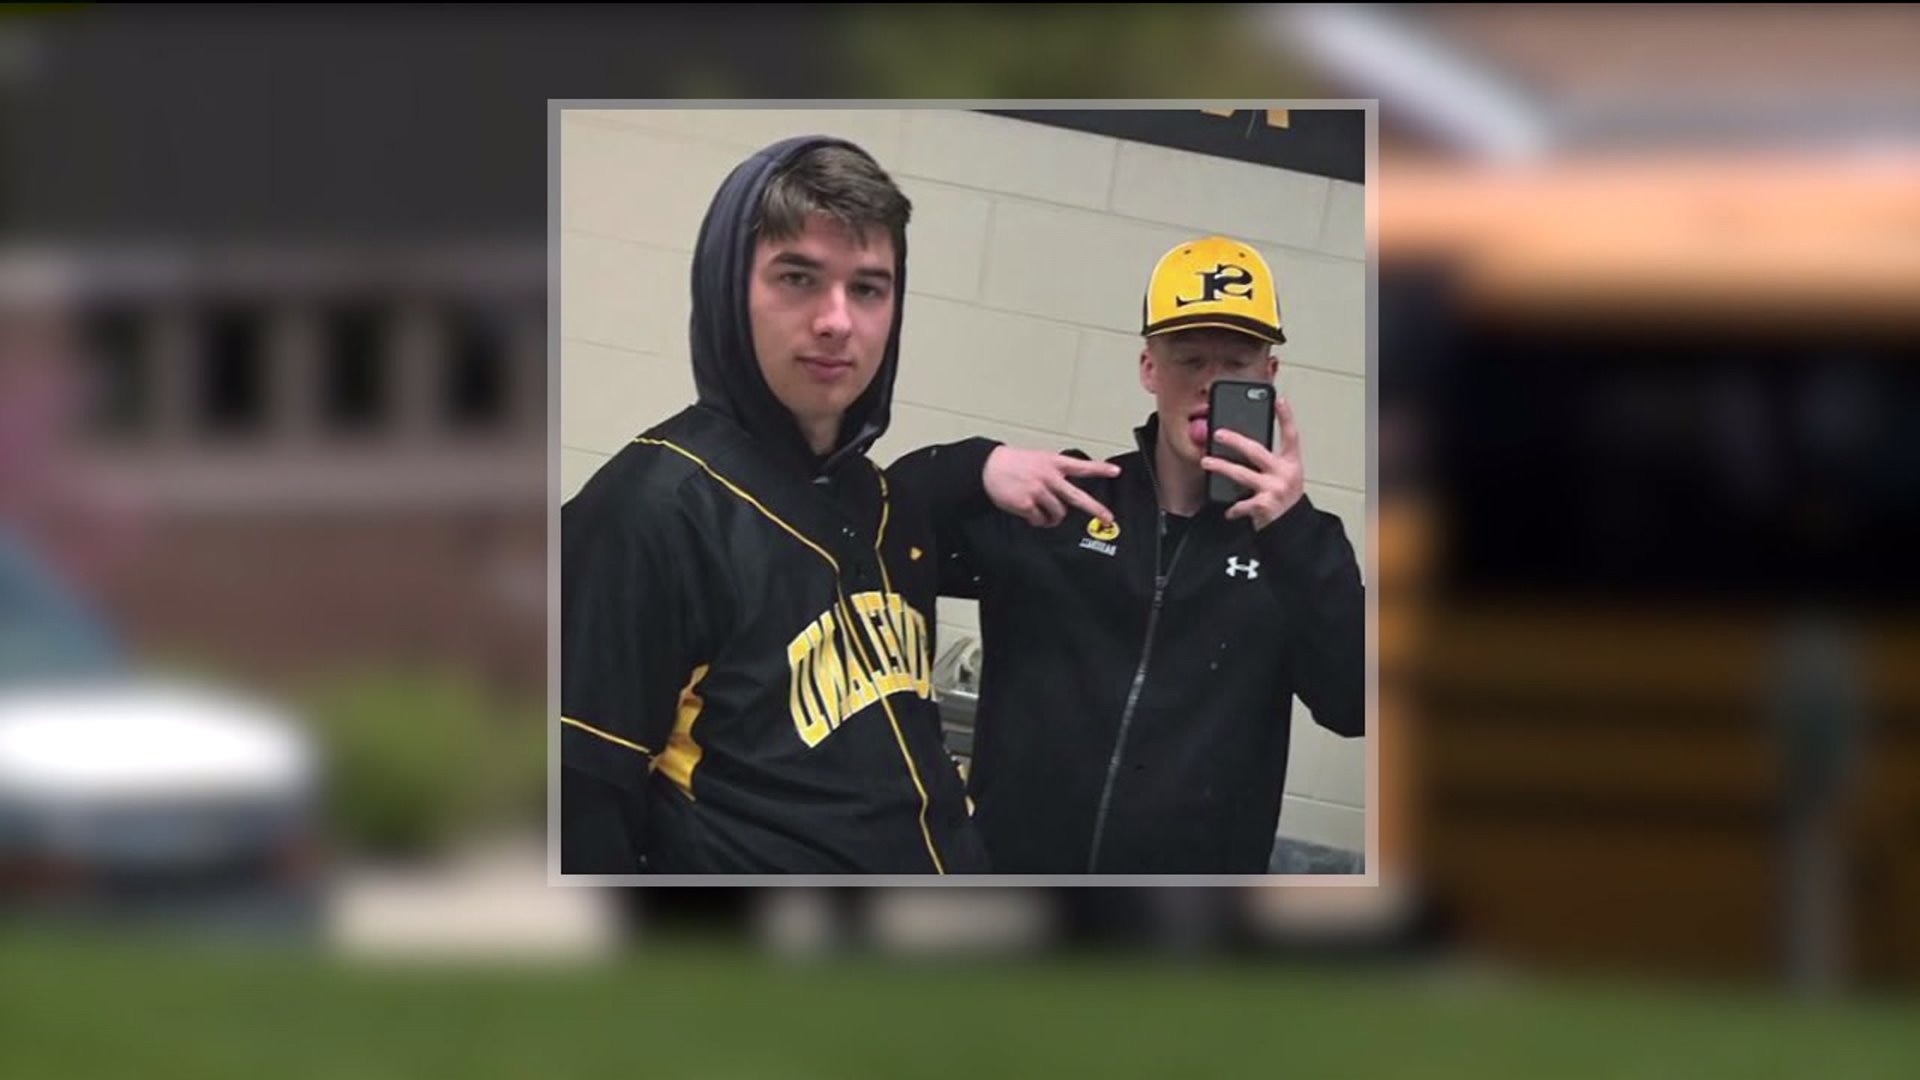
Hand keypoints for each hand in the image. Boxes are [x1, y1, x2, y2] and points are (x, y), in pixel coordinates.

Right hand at [983, 446, 1119, 527]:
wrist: (989, 466)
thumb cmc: (1013, 463)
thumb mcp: (1039, 459)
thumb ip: (1055, 472)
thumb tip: (1064, 495)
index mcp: (1053, 463)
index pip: (1081, 466)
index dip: (1100, 469)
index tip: (1115, 472)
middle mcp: (1049, 477)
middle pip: (1077, 497)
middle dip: (1095, 509)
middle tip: (1108, 518)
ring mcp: (1038, 491)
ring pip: (1058, 513)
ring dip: (1053, 518)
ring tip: (1045, 515)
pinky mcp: (1027, 504)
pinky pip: (1039, 520)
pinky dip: (1037, 520)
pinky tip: (1030, 514)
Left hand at [1201, 396, 1304, 530]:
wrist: (1293, 529)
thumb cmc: (1285, 500)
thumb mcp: (1285, 477)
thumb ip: (1270, 463)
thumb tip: (1242, 447)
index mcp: (1292, 464)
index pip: (1291, 435)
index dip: (1286, 417)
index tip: (1279, 400)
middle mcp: (1285, 474)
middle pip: (1256, 451)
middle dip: (1234, 440)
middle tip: (1218, 433)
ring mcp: (1274, 489)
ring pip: (1241, 474)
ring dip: (1221, 467)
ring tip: (1206, 462)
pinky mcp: (1264, 505)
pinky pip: (1241, 503)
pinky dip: (1233, 508)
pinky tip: (1228, 510)